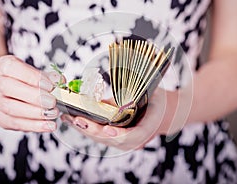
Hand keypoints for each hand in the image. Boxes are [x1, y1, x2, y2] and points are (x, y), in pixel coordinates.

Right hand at [0, 55, 62, 131]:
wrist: (10, 90)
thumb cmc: (26, 80)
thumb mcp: (38, 73)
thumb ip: (49, 77)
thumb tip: (59, 81)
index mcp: (4, 65)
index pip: (12, 67)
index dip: (32, 77)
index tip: (50, 85)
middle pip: (8, 88)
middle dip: (33, 96)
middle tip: (52, 102)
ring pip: (10, 108)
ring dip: (34, 113)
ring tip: (52, 114)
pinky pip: (14, 123)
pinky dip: (34, 125)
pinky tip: (48, 125)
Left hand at [61, 88, 177, 149]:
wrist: (167, 113)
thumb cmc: (159, 101)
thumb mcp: (149, 93)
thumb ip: (130, 97)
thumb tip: (106, 101)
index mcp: (149, 128)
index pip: (132, 136)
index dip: (118, 135)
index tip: (107, 129)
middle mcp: (136, 140)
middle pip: (111, 140)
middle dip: (91, 130)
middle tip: (76, 119)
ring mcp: (127, 142)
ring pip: (103, 140)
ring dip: (84, 129)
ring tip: (68, 118)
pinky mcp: (119, 139)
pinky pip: (102, 136)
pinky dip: (88, 128)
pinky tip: (75, 120)